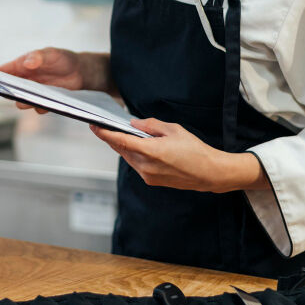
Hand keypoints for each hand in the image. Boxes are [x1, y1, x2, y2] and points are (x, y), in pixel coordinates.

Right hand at [0, 48, 112, 112]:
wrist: (81, 72)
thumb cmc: (63, 59)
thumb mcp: (52, 54)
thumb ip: (39, 57)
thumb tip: (28, 62)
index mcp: (22, 66)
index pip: (3, 71)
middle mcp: (25, 80)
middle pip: (9, 89)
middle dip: (7, 91)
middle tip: (7, 93)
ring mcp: (34, 92)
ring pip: (22, 101)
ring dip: (23, 102)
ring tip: (25, 101)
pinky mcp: (44, 102)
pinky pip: (38, 108)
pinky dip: (40, 108)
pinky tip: (44, 105)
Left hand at [90, 118, 270, 192]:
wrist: (209, 173)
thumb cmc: (195, 150)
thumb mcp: (173, 130)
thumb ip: (150, 125)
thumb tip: (134, 123)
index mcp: (150, 151)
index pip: (120, 141)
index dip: (105, 133)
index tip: (94, 126)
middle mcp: (145, 166)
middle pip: (121, 150)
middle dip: (113, 138)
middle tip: (105, 127)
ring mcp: (147, 175)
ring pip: (128, 158)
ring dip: (124, 147)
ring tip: (123, 135)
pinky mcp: (151, 181)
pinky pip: (137, 165)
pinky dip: (134, 155)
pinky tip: (138, 147)